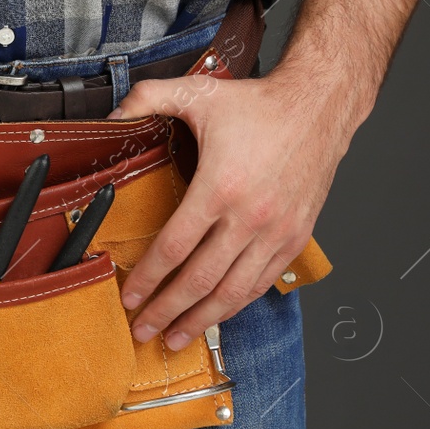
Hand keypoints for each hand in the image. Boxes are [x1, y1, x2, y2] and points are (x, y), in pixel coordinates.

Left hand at [105, 66, 357, 349]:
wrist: (320, 106)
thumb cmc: (261, 104)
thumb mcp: (197, 91)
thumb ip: (147, 99)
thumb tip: (109, 116)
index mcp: (220, 188)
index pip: (175, 247)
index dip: (149, 278)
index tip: (129, 297)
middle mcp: (250, 217)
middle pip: (200, 280)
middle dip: (167, 310)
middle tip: (143, 330)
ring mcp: (276, 232)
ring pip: (233, 291)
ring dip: (201, 319)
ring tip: (175, 337)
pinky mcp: (295, 238)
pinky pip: (262, 283)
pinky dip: (236, 304)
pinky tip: (216, 315)